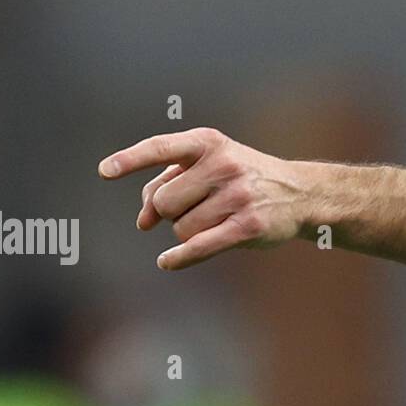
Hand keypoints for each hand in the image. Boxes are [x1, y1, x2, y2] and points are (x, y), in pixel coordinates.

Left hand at [99, 127, 308, 270]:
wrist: (300, 193)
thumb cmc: (243, 177)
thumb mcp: (210, 164)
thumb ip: (168, 183)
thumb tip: (143, 222)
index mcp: (210, 143)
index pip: (162, 148)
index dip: (131, 160)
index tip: (104, 171)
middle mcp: (224, 165)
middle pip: (164, 201)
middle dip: (169, 211)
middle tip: (192, 207)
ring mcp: (238, 196)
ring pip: (180, 228)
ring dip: (188, 231)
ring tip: (216, 219)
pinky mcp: (248, 226)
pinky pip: (198, 247)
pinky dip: (178, 258)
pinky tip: (166, 262)